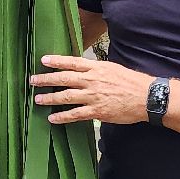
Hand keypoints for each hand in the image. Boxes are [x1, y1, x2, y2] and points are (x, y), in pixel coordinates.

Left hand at [29, 55, 151, 124]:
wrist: (146, 97)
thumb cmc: (130, 82)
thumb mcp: (112, 68)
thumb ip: (96, 69)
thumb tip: (83, 69)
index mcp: (96, 68)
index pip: (72, 62)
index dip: (56, 61)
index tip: (43, 60)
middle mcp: (92, 80)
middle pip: (64, 78)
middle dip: (46, 79)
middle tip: (33, 80)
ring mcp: (93, 96)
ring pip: (66, 96)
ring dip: (50, 98)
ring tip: (38, 99)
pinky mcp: (96, 111)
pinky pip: (75, 114)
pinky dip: (62, 116)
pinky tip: (52, 118)